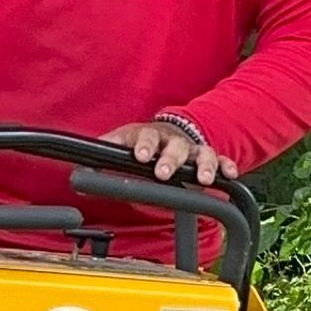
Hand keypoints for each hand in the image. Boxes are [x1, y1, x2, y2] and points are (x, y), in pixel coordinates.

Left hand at [103, 120, 238, 187]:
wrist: (170, 131)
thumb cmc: (144, 142)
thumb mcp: (124, 142)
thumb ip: (107, 150)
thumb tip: (81, 163)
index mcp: (149, 135)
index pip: (146, 137)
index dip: (144, 146)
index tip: (141, 156)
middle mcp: (172, 140)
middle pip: (175, 146)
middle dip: (171, 159)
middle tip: (164, 173)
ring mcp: (192, 148)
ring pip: (202, 152)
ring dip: (203, 165)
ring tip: (203, 179)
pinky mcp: (208, 157)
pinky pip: (221, 159)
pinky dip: (226, 166)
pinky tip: (229, 175)